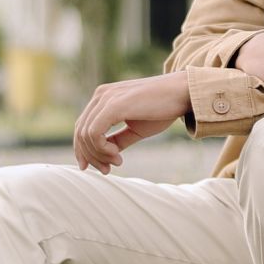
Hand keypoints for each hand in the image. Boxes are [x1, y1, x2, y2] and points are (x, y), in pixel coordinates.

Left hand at [72, 73, 192, 173]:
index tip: (100, 167)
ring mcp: (106, 98)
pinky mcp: (113, 105)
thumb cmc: (163, 109)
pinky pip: (94, 133)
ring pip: (85, 135)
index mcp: (104, 98)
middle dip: (91, 156)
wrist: (183, 93)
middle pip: (80, 132)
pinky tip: (117, 155)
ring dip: (99, 155)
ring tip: (117, 161)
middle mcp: (101, 95)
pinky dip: (101, 149)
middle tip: (107, 170)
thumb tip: (105, 155)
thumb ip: (118, 139)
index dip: (85, 151)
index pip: (83, 127)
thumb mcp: (136, 128)